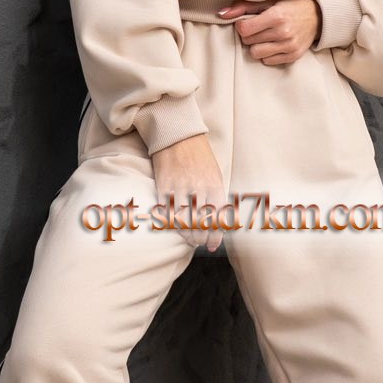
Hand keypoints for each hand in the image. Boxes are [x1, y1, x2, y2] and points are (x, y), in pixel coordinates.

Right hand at [150, 133, 227, 253]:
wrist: (179, 137)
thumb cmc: (201, 159)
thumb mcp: (216, 176)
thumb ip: (217, 199)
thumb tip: (218, 225)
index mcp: (215, 186)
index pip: (217, 220)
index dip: (215, 237)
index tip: (212, 246)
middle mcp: (198, 188)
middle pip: (200, 224)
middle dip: (200, 239)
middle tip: (198, 242)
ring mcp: (180, 187)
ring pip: (183, 222)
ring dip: (186, 235)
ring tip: (188, 239)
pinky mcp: (164, 186)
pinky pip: (167, 212)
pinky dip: (171, 224)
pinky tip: (175, 228)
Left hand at [219, 0, 320, 63]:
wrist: (317, 16)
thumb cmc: (289, 5)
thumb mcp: (268, 1)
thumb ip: (243, 6)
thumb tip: (221, 14)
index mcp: (276, 16)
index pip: (244, 29)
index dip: (242, 25)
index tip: (248, 21)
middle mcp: (283, 33)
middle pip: (248, 41)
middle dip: (250, 35)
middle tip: (259, 28)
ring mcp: (289, 46)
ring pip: (256, 54)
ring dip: (257, 45)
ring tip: (265, 36)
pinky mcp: (292, 56)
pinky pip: (267, 61)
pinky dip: (267, 54)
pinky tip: (274, 44)